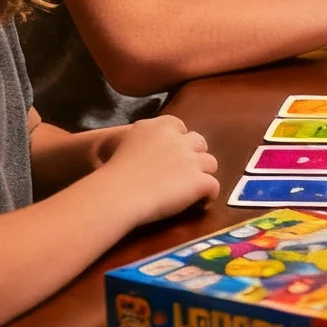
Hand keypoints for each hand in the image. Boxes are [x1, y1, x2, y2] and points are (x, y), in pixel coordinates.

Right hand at [99, 114, 218, 220]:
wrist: (118, 194)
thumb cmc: (112, 174)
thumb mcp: (123, 145)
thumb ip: (140, 142)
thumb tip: (145, 153)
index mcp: (157, 127)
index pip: (178, 125)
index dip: (177, 140)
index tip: (170, 153)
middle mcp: (178, 139)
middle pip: (199, 142)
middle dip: (194, 154)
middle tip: (182, 171)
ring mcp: (191, 160)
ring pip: (211, 163)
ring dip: (203, 173)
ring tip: (191, 187)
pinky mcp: (200, 181)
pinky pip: (214, 186)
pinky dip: (208, 194)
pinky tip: (199, 201)